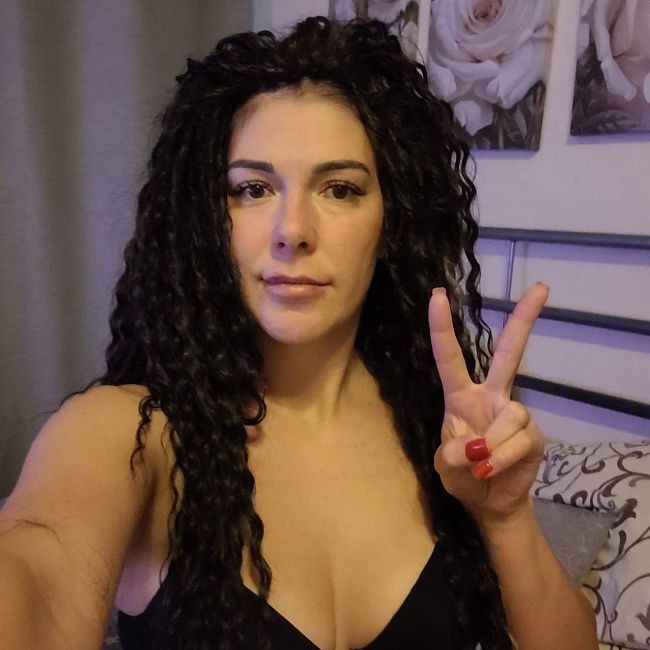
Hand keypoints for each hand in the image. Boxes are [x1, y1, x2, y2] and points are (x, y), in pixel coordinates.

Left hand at [428, 282, 548, 525]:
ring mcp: (514, 413)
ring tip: (480, 466)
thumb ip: (450, 455)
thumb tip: (473, 447)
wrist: (489, 502)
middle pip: (509, 353)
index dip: (442, 327)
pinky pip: (520, 440)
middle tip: (541, 288)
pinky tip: (491, 470)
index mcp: (460, 396)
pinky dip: (501, 459)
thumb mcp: (444, 466)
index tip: (438, 294)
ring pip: (512, 413)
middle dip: (524, 320)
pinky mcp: (533, 435)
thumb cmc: (461, 475)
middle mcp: (490, 396)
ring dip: (492, 445)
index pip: (450, 357)